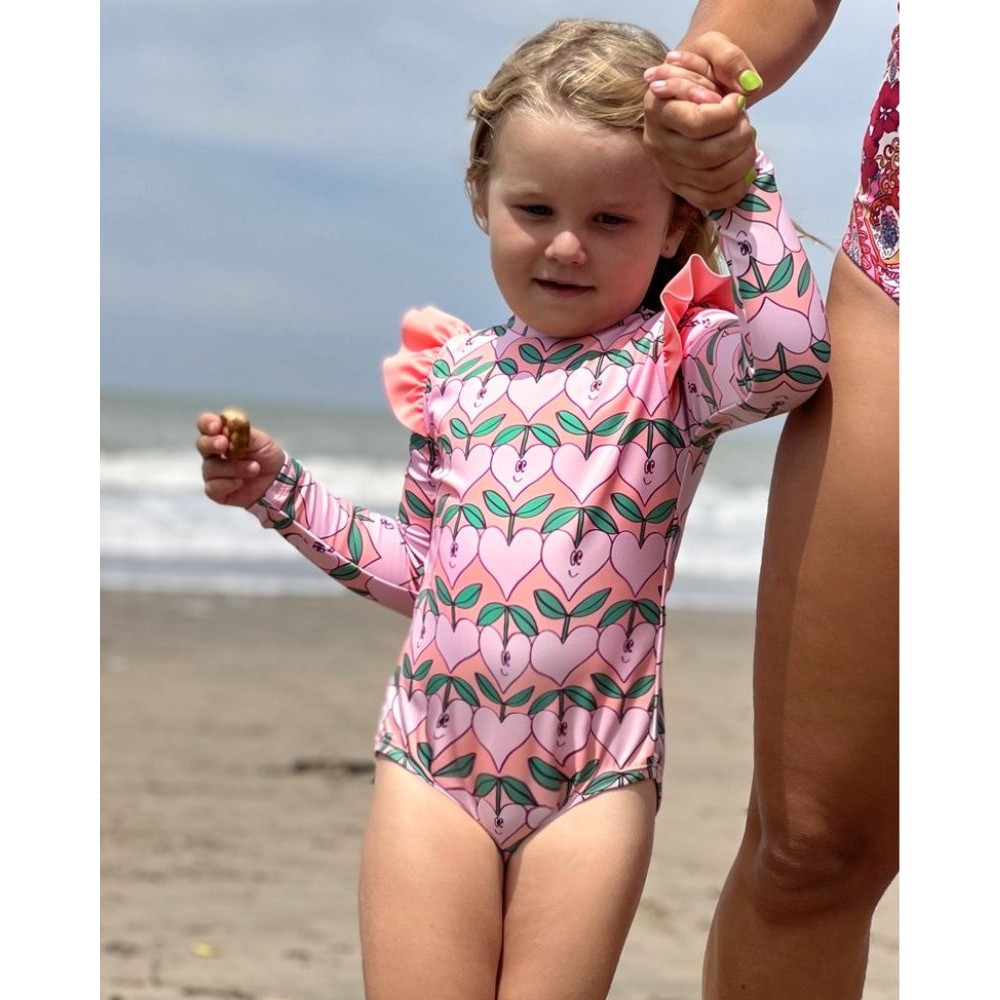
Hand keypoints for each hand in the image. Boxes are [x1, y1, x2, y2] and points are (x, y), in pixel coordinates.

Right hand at [196, 411, 285, 507]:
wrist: (277, 479)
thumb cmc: (266, 456)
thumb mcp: (260, 440)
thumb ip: (243, 432)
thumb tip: (229, 426)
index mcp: (222, 435)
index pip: (206, 425)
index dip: (207, 423)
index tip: (217, 426)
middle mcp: (213, 453)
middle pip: (201, 444)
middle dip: (211, 443)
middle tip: (224, 445)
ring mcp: (213, 472)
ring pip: (211, 467)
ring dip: (233, 467)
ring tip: (254, 468)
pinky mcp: (216, 490)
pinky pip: (213, 487)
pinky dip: (228, 484)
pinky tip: (241, 482)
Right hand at [643, 34, 759, 210]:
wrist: (692, 92)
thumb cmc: (701, 71)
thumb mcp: (712, 48)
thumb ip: (729, 57)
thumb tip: (749, 86)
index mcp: (658, 108)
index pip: (696, 124)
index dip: (726, 115)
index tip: (737, 101)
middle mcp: (656, 143)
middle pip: (706, 155)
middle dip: (739, 137)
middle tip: (746, 122)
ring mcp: (667, 169)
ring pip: (711, 179)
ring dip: (742, 161)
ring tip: (747, 141)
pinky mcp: (679, 188)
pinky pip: (709, 201)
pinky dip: (735, 190)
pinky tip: (746, 171)